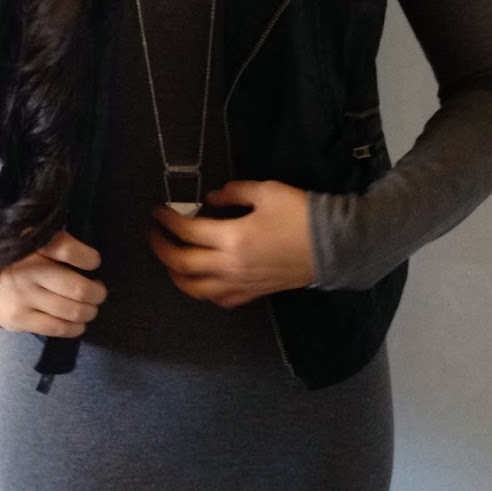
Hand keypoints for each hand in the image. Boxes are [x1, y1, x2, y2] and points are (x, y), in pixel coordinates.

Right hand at [0, 231, 107, 337]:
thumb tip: (90, 261)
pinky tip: (77, 323)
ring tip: (88, 308)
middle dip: (97, 293)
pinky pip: (58, 328)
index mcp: (32, 245)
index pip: (68, 250)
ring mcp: (22, 297)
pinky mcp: (19, 319)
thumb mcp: (32, 240)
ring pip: (72, 311)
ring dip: (89, 312)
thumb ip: (56, 243)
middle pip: (78, 289)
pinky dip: (75, 328)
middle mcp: (27, 271)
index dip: (89, 258)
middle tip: (97, 291)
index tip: (93, 262)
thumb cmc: (16, 258)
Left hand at [148, 179, 314, 307]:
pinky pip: (220, 299)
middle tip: (154, 233)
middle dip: (160, 247)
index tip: (157, 211)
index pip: (185, 232)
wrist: (337, 245)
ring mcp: (242, 283)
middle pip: (181, 263)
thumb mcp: (266, 191)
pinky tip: (202, 279)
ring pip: (195, 289)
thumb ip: (232, 192)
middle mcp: (230, 266)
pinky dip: (204, 291)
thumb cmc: (302, 214)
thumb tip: (210, 199)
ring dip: (175, 274)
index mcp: (232, 238)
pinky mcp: (254, 293)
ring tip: (170, 259)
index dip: (166, 220)